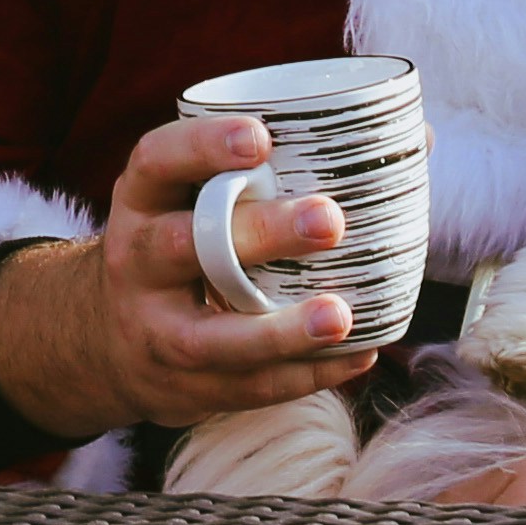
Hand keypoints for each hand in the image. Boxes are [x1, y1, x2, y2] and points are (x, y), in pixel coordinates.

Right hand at [0, 115, 383, 444]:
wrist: (106, 341)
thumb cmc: (186, 245)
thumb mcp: (195, 197)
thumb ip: (281, 168)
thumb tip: (419, 137)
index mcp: (143, 198)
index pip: (158, 161)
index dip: (203, 146)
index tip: (261, 137)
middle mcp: (137, 260)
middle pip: (185, 245)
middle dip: (259, 234)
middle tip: (329, 220)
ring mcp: (155, 329)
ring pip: (210, 336)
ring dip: (279, 331)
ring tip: (341, 316)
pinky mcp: (182, 386)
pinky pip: (246, 387)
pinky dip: (304, 375)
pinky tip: (357, 356)